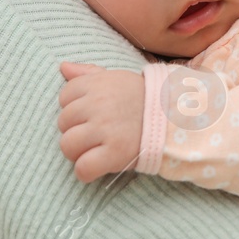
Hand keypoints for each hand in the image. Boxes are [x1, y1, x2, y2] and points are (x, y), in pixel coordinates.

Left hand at [57, 61, 145, 182]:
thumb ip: (89, 73)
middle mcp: (98, 104)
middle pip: (63, 123)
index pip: (64, 97)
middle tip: (97, 133)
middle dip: (76, 129)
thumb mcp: (117, 78)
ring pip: (67, 146)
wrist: (175, 117)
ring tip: (96, 150)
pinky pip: (83, 168)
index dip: (76, 108)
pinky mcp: (114, 153)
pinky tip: (98, 166)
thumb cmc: (143, 98)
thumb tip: (63, 67)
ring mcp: (105, 129)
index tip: (92, 113)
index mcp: (97, 84)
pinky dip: (87, 172)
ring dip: (78, 152)